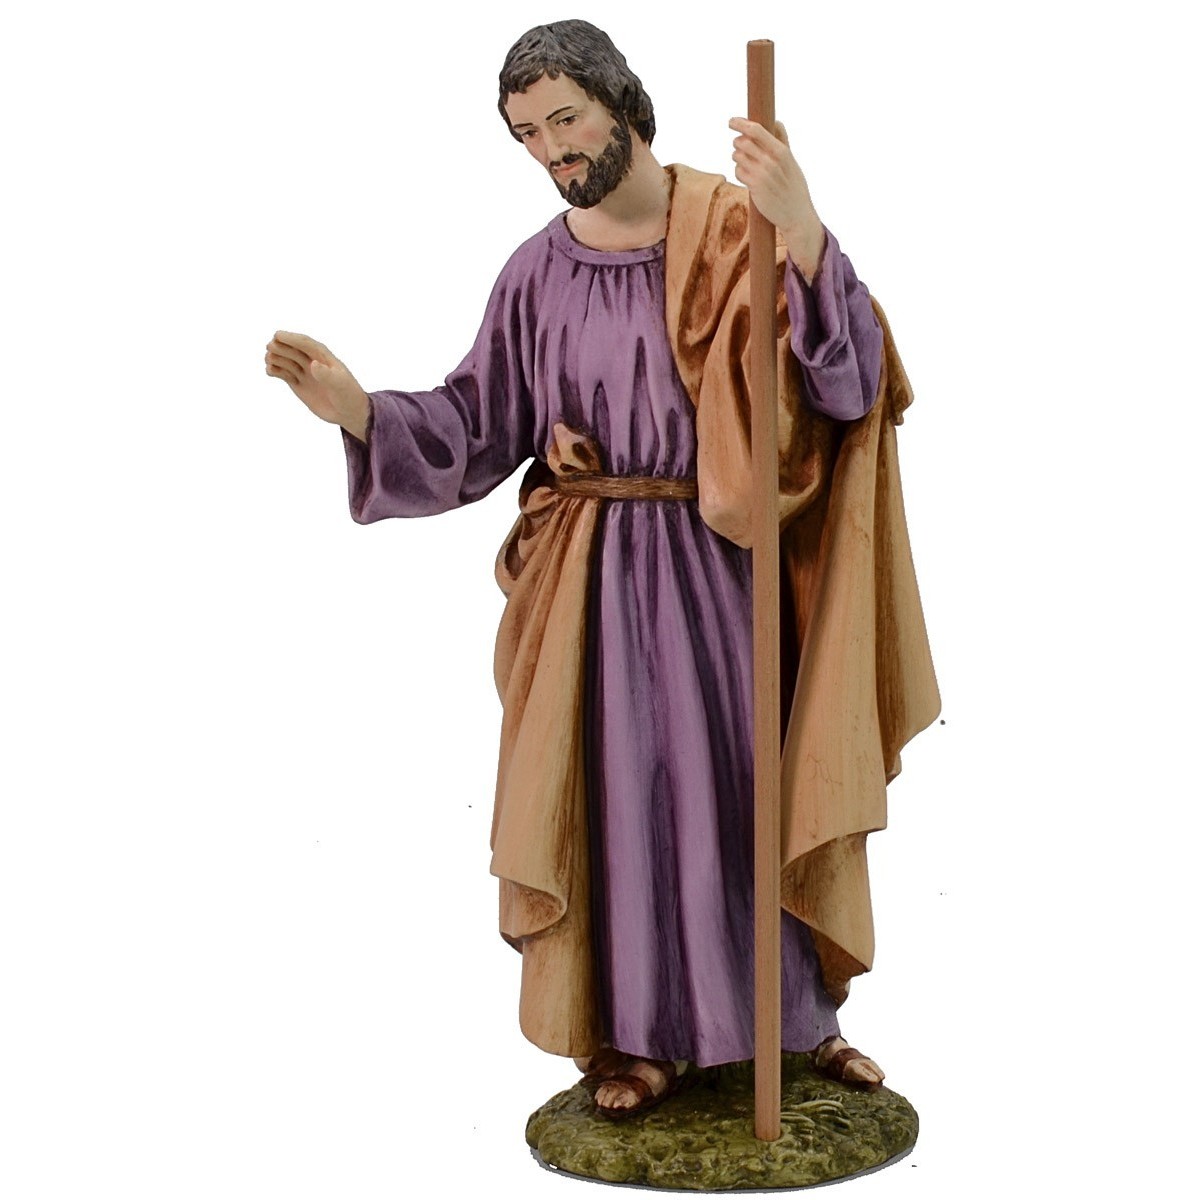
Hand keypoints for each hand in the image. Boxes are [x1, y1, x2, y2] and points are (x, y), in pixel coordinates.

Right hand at [265, 331, 370, 440]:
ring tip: (269, 359)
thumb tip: (313, 364)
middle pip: (292, 349)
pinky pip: (282, 373)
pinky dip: (275, 371)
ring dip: (275, 357)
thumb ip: (327, 375)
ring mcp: (303, 372)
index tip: (277, 335)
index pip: (305, 343)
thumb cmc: (348, 395)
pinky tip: (270, 371)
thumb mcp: (340, 385)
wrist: (348, 412)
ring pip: (285, 360)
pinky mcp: (297, 383)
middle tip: (270, 347)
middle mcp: (311, 361)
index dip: (291, 338)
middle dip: (281, 346)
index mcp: (323, 356)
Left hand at [728, 118, 825, 277]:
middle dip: (738, 143)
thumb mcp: (792, 162)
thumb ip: (783, 141)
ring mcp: (762, 174)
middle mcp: (771, 161)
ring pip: (737, 156)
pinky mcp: (754, 187)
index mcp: (782, 151)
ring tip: (747, 165)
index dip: (740, 123)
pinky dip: (739, 172)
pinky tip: (748, 178)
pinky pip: (737, 171)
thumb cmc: (794, 188)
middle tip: (741, 148)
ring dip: (738, 158)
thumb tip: (777, 122)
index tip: (731, 121)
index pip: (756, 130)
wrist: (796, 215)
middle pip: (743, 141)